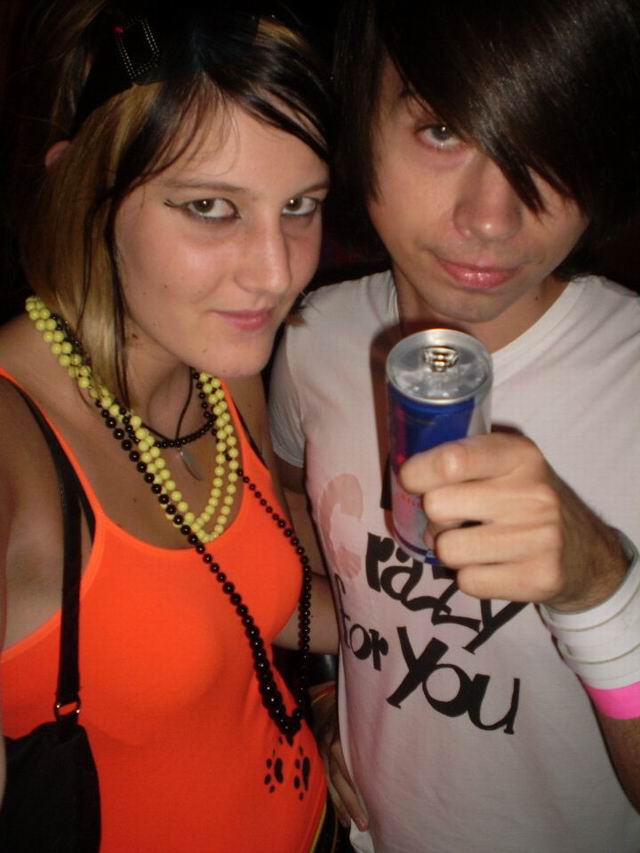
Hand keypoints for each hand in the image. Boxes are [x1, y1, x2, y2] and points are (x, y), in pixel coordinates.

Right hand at [311, 687, 368, 831]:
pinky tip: (341, 815)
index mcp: (340, 736)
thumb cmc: (349, 706)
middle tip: (364, 823)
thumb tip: (391, 755)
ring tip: (351, 824)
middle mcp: (329, 746)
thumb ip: (368, 734)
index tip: (370, 803)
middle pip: (339, 779)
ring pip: (330, 783)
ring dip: (341, 805)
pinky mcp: (318, 756)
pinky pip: (325, 781)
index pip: (347, 766)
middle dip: (351, 802)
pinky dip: (333, 798)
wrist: (323, 697)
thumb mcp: (360, 715)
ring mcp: (321, 752)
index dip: (356, 786)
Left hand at [400, 432, 627, 611]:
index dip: (417, 473)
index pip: (451, 461)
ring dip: (451, 551)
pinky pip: (467, 582)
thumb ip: (462, 458)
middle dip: (435, 517)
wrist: (584, 551)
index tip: (412, 481)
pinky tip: (493, 564)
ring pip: (447, 550)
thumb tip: (404, 472)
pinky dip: (471, 577)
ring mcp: (539, 537)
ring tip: (474, 543)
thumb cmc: (526, 500)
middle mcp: (533, 493)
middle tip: (453, 520)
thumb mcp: (506, 464)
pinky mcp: (539, 577)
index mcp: (519, 455)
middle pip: (437, 507)